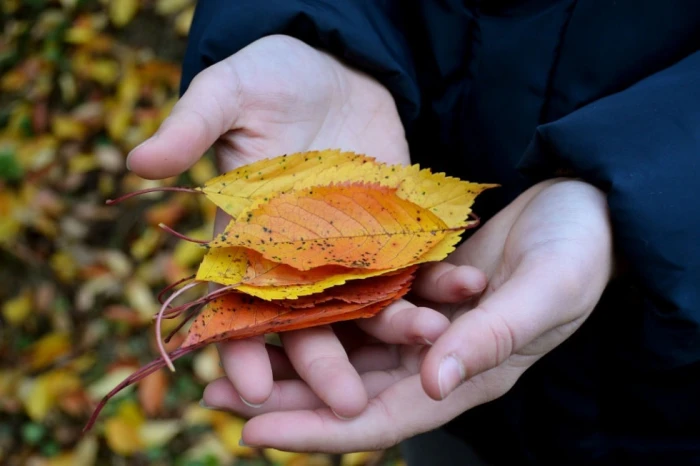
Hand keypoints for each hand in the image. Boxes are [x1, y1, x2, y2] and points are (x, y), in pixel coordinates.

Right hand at [126, 35, 410, 414]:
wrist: (335, 67)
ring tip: (427, 343)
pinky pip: (414, 264)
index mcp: (248, 236)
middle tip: (346, 404)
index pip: (237, 301)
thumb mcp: (229, 92)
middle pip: (307, 320)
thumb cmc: (271, 77)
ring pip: (367, 300)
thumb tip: (136, 161)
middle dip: (323, 363)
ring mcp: (349, 247)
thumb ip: (193, 125)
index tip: (246, 388)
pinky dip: (436, 280)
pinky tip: (462, 294)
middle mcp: (298, 256)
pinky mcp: (392, 230)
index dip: (237, 345)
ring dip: (394, 326)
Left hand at [201, 179, 612, 451]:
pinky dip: (316, 305)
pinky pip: (355, 302)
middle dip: (283, 397)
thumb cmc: (577, 252)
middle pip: (348, 390)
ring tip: (226, 346)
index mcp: (464, 374)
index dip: (317, 429)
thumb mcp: (543, 293)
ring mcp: (421, 321)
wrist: (584, 206)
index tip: (252, 433)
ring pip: (343, 348)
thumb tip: (433, 384)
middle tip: (213, 394)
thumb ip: (490, 338)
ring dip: (288, 350)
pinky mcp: (413, 284)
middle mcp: (434, 357)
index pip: (381, 419)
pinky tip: (274, 295)